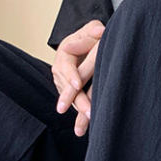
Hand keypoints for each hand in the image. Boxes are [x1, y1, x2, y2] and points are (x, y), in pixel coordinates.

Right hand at [52, 20, 104, 135]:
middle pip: (67, 87)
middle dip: (76, 101)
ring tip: (89, 123)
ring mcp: (65, 84)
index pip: (65, 66)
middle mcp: (62, 70)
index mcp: (65, 53)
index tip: (77, 84)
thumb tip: (99, 31)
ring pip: (71, 99)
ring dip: (80, 111)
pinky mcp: (73, 94)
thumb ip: (93, 31)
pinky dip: (80, 118)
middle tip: (87, 112)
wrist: (87, 44)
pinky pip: (76, 105)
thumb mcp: (92, 30)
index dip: (71, 76)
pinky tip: (82, 130)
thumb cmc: (91, 36)